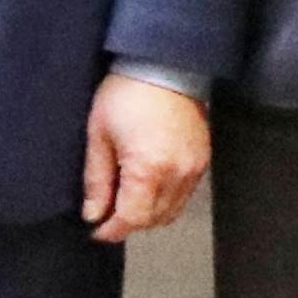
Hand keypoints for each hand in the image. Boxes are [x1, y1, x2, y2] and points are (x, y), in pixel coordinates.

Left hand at [80, 72, 209, 243]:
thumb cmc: (124, 95)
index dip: (113, 230)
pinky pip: (185, 195)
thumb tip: (93, 214)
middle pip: (154, 219)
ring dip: (148, 215)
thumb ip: (97, 179)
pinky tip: (147, 189)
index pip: (133, 218)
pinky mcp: (203, 161)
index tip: (97, 231)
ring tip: (125, 203)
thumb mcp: (99, 135)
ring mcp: (195, 169)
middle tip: (107, 215)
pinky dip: (165, 201)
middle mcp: (178, 175)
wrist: (164, 66)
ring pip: (172, 211)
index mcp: (148, 169)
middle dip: (129, 224)